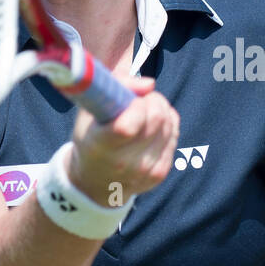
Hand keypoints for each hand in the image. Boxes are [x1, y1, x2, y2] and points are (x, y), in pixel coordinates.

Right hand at [67, 75, 180, 204]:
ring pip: (169, 123)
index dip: (136, 104)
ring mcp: (144, 171)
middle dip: (151, 99)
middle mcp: (123, 163)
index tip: (129, 100)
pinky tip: (151, 127)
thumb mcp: (90, 109)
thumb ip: (116, 86)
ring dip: (160, 109)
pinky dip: (166, 124)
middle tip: (140, 99)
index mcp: (100, 145)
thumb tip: (150, 84)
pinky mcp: (160, 173)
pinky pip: (174, 134)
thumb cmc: (91, 135)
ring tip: (143, 112)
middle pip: (157, 117)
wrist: (95, 181)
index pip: (129, 125)